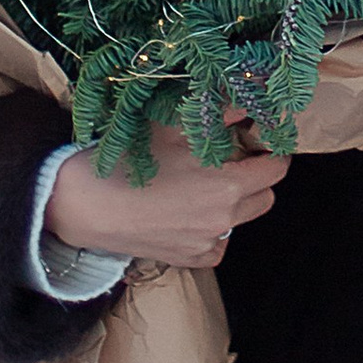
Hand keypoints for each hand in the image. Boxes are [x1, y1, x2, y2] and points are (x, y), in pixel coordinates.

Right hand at [45, 127, 286, 269]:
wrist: (86, 203)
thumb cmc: (129, 160)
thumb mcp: (173, 126)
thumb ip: (219, 113)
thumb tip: (248, 104)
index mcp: (227, 184)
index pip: (276, 170)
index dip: (273, 151)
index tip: (260, 142)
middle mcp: (223, 218)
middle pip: (265, 196)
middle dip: (257, 177)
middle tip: (235, 160)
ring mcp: (206, 242)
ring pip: (242, 222)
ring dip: (236, 203)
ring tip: (207, 185)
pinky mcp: (188, 259)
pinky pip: (218, 247)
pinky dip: (214, 232)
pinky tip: (193, 214)